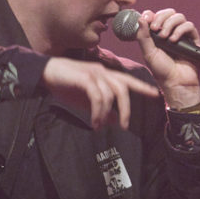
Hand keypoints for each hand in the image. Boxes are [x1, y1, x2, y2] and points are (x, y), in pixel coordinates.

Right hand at [41, 57, 158, 128]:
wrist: (44, 73)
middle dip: (126, 109)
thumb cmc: (65, 85)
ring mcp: (94, 73)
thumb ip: (102, 109)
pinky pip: (98, 96)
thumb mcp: (86, 101)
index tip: (155, 94)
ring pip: (110, 95)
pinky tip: (94, 121)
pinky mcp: (85, 78)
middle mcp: (103, 72)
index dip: (142, 87)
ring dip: (106, 114)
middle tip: (125, 126)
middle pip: (123, 89)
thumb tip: (115, 121)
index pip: (128, 81)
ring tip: (99, 126)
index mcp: (105, 75)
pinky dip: (98, 111)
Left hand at [136, 8, 199, 108]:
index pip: (156, 15)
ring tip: (165, 38)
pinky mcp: (193, 39)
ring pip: (179, 17)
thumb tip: (141, 17)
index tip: (147, 20)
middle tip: (155, 29)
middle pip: (169, 13)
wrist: (176, 82)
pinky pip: (189, 26)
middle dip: (161, 18)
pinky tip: (173, 40)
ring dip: (170, 24)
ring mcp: (183, 35)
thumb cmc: (161, 70)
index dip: (152, 15)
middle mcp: (171, 32)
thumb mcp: (148, 52)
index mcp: (158, 33)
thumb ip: (143, 36)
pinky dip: (180, 30)